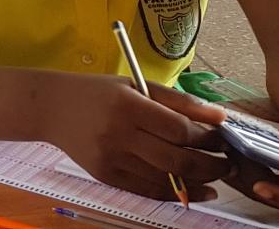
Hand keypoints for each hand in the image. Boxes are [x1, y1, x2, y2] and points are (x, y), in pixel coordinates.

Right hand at [45, 76, 229, 202]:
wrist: (50, 108)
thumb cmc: (97, 93)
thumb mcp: (135, 85)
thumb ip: (178, 100)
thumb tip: (220, 116)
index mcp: (128, 105)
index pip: (180, 130)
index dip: (208, 138)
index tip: (222, 139)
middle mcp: (118, 134)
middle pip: (177, 159)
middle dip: (211, 165)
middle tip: (228, 164)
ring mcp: (110, 158)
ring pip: (165, 179)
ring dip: (198, 181)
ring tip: (215, 176)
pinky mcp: (105, 175)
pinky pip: (147, 190)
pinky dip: (174, 192)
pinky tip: (193, 190)